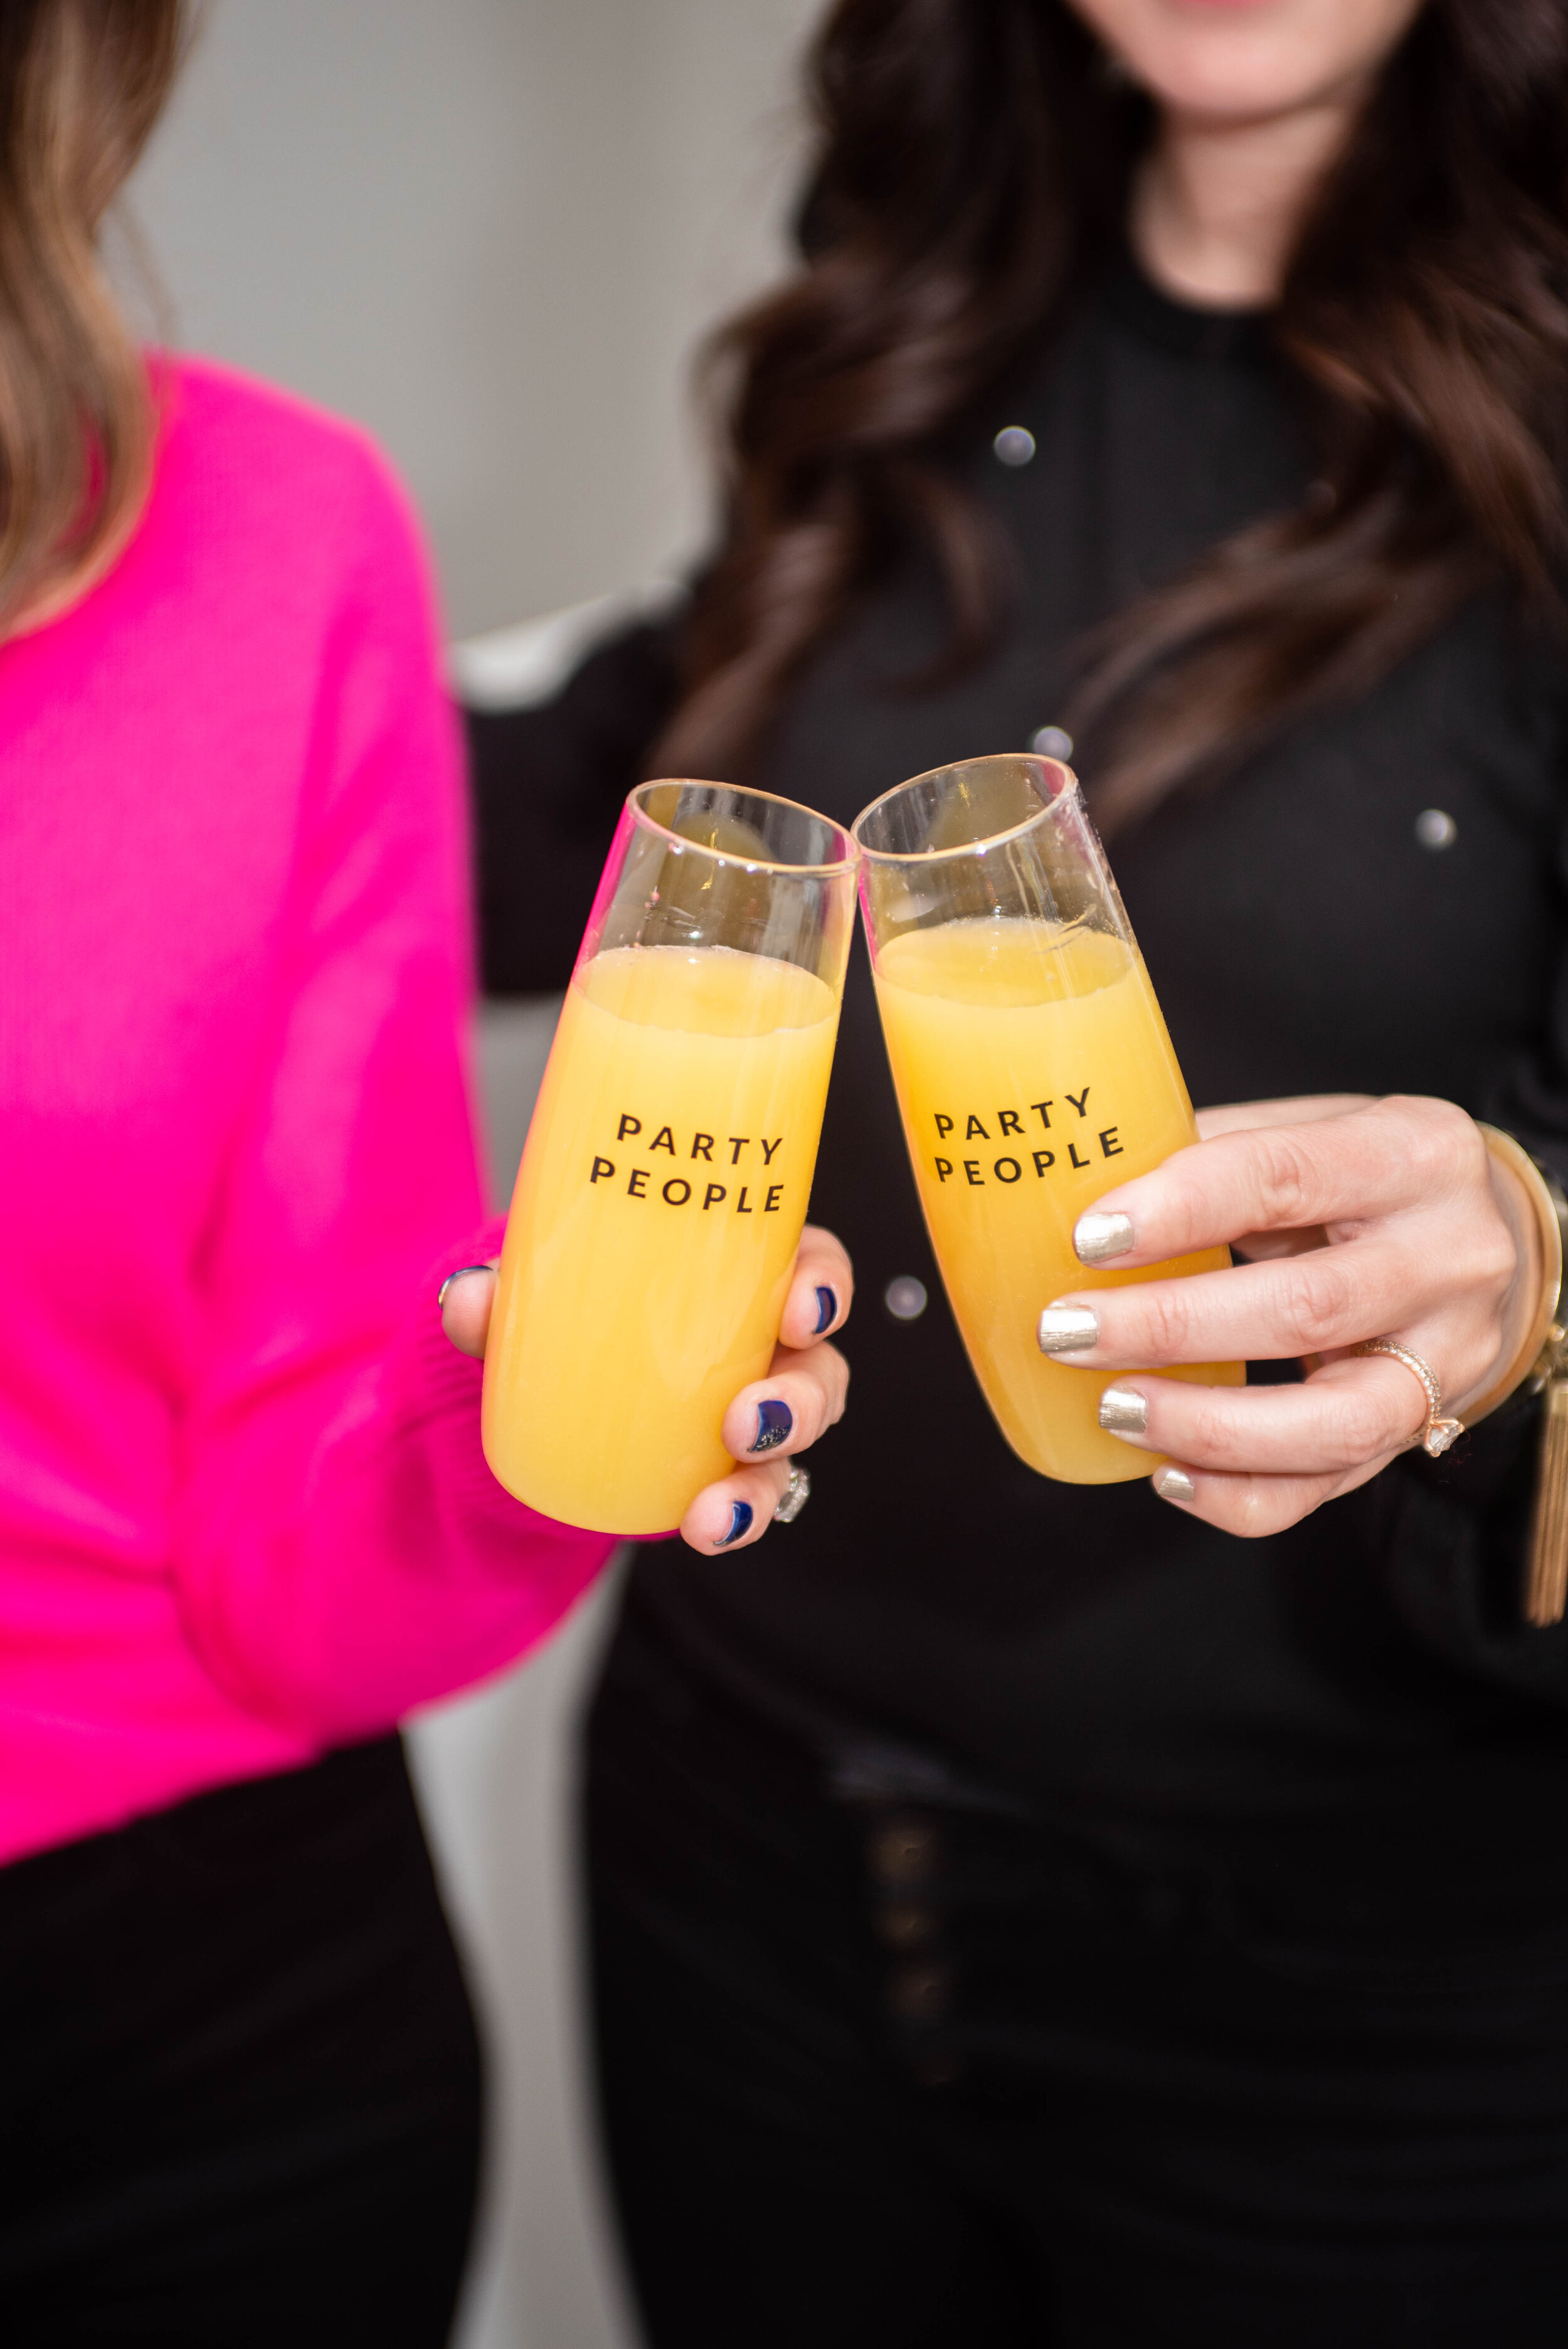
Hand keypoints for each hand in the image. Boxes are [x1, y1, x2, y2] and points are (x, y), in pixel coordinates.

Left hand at [441, 1224, 851, 1554]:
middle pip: (818, 1364)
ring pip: (793, 1442)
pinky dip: (735, 1517)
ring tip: (719, 1507)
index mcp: (741, 1269)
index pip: (812, 1264)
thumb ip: (502, 1292)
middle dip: (802, 1398)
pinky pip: (750, 1496)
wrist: (539, 1383)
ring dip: (766, 1475)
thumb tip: (469, 1301)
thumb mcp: (533, 1288)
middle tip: (747, 1420)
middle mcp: (763, 1341)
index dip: (825, 1284)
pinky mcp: (724, 1469)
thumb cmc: (567, 1305)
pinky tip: (708, 1529)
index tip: (800, 1305)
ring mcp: (750, 1408)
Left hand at [1036, 1094, 1540, 1536]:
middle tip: (1065, 1331)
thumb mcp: (1307, 1132)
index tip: (1091, 1238)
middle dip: (1170, 1327)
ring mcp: (1448, 1358)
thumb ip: (1211, 1151)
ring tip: (1113, 1408)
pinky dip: (1237, 1493)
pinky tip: (1165, 1472)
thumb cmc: (1360, 1179)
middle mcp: (1450, 1258)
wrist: (1477, 1240)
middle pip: (1306, 1308)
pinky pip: (1328, 1487)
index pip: (1286, 1176)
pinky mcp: (1423, 1430)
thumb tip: (1076, 1181)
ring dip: (1205, 1424)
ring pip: (1334, 1422)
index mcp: (1414, 1154)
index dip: (1180, 1209)